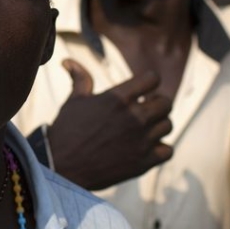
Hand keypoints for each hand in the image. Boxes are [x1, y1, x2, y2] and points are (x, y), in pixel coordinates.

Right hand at [47, 59, 172, 189]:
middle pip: (166, 102)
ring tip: (145, 129)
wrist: (62, 167)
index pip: (152, 78)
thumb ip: (80, 79)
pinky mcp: (143, 162)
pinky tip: (147, 147)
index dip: (149, 81)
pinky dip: (160, 148)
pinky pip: (167, 150)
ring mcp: (141, 140)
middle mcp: (134, 117)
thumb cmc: (66, 131)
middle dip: (157, 103)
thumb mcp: (74, 101)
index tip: (142, 89)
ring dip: (158, 125)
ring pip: (168, 125)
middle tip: (145, 110)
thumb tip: (68, 61)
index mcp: (118, 98)